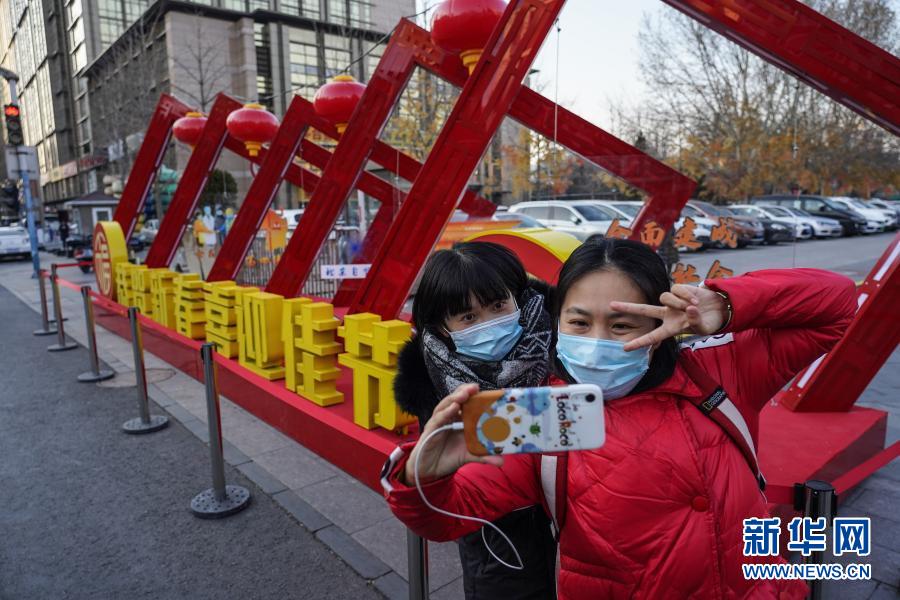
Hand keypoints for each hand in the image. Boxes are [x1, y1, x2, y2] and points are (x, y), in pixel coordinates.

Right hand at [403, 384, 503, 485]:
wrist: (431, 471)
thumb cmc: (449, 457)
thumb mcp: (469, 455)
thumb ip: (484, 456)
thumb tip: (501, 461)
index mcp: (459, 420)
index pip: (467, 403)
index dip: (474, 395)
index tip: (486, 391)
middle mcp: (449, 417)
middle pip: (456, 399)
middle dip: (465, 392)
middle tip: (475, 387)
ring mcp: (439, 422)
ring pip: (446, 405)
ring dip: (455, 398)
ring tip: (465, 394)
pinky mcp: (430, 429)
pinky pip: (438, 418)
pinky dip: (446, 412)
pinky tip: (454, 407)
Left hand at [610, 285, 728, 350]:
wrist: (720, 308)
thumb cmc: (709, 322)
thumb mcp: (703, 327)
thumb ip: (695, 321)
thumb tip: (688, 309)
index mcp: (671, 328)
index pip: (653, 336)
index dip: (639, 342)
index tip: (624, 348)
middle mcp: (668, 314)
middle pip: (644, 310)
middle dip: (628, 307)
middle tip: (610, 305)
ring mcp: (672, 302)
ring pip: (664, 297)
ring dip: (678, 301)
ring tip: (693, 306)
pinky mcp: (679, 289)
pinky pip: (676, 289)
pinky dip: (686, 294)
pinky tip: (696, 299)